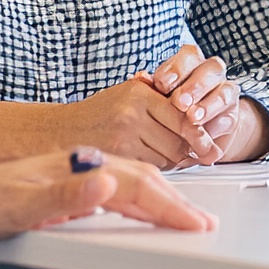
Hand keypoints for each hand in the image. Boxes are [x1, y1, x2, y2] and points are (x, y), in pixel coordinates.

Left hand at [0, 147, 216, 242]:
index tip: (198, 225)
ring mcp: (72, 173)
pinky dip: (138, 199)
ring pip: (130, 181)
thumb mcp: (19, 208)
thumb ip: (64, 198)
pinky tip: (141, 208)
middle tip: (204, 223)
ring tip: (185, 215)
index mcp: (75, 166)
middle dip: (176, 201)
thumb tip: (108, 184)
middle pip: (140, 179)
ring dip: (161, 198)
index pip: (136, 184)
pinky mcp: (65, 186)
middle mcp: (78, 165)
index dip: (170, 207)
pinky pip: (114, 189)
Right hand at [19, 75, 225, 167]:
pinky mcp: (114, 161)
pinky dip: (156, 174)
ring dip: (174, 165)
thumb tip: (194, 112)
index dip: (201, 136)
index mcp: (138, 94)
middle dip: (190, 153)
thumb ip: (158, 97)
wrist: (56, 131)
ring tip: (171, 160)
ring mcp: (121, 138)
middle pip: (177, 142)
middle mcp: (130, 114)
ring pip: (165, 160)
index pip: (182, 117)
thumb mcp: (126, 94)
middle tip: (201, 157)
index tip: (212, 147)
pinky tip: (153, 172)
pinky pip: (148, 171)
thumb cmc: (96, 115)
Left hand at [149, 44, 268, 161]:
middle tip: (180, 102)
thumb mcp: (158, 96)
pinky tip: (205, 133)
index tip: (161, 84)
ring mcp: (226, 92)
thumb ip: (153, 87)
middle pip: (211, 70)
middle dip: (194, 86)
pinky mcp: (232, 116)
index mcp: (192, 62)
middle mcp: (212, 73)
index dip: (175, 69)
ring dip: (208, 106)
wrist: (195, 131)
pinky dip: (216, 126)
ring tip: (193, 118)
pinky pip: (228, 117)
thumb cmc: (168, 107)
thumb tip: (139, 79)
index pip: (188, 56)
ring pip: (224, 92)